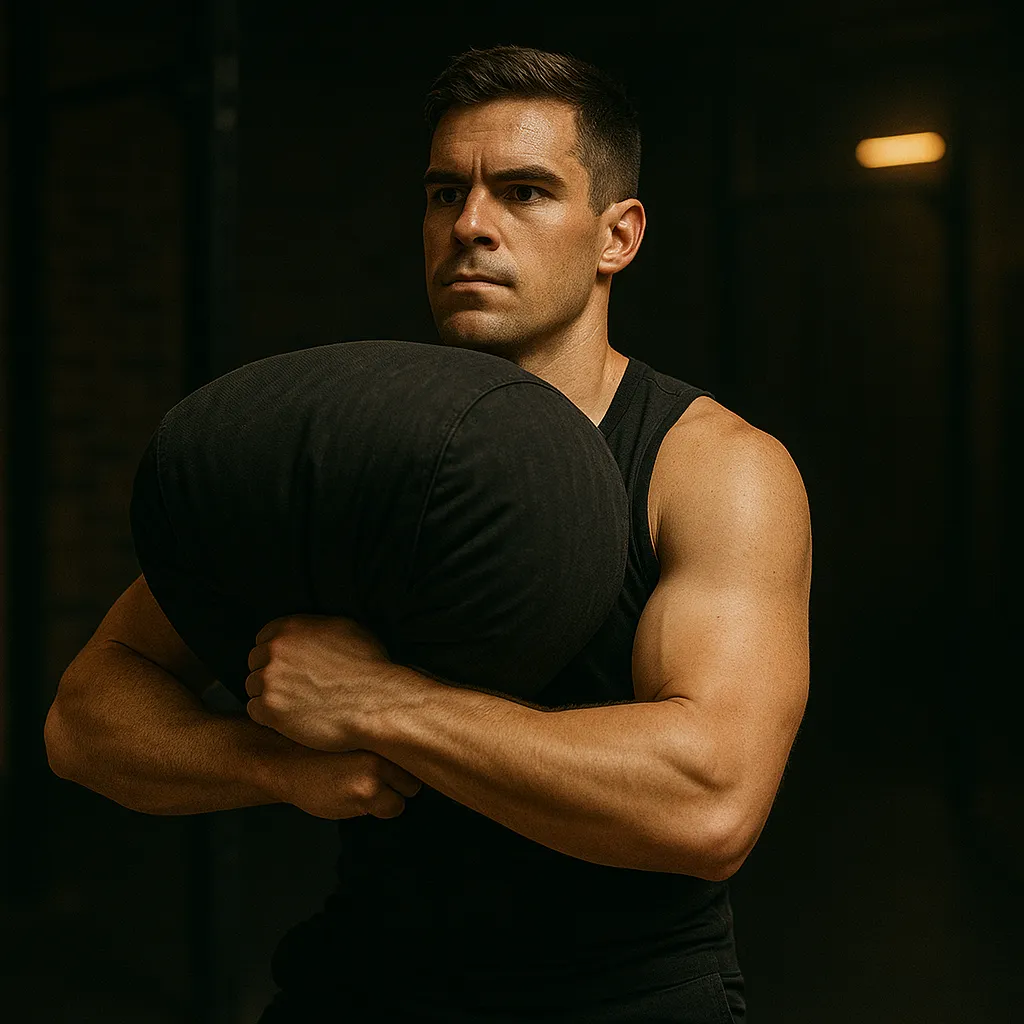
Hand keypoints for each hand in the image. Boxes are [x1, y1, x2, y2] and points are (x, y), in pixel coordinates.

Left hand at [244, 613, 405, 751]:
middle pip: (254, 662)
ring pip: (252, 687)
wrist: (376, 703)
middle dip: (270, 674)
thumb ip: (318, 627)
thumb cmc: (370, 668)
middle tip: (292, 689)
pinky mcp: (270, 708)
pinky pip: (254, 711)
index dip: (275, 654)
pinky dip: (268, 717)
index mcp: (292, 627)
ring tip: (294, 705)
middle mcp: (276, 649)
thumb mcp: (348, 629)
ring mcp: (270, 678)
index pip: (264, 638)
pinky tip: (291, 719)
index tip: (288, 667)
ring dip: (268, 696)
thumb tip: (310, 631)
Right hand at [272, 746, 422, 820]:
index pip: (420, 745)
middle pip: (417, 770)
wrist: (288, 762)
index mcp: (382, 726)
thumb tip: (424, 746)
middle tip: (378, 778)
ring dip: (392, 795)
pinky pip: (392, 808)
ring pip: (407, 792)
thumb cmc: (321, 748)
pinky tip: (355, 797)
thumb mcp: (355, 731)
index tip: (411, 762)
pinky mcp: (366, 792)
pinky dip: (379, 809)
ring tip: (363, 787)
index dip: (414, 759)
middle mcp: (383, 744)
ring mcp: (376, 768)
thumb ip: (385, 735)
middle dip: (403, 779)